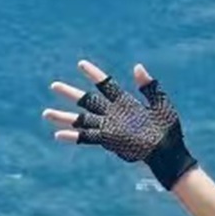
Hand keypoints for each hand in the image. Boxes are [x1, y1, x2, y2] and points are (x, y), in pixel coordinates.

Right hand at [44, 58, 197, 188]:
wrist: (168, 151)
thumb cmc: (168, 129)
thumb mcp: (161, 103)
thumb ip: (149, 86)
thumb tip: (137, 67)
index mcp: (125, 102)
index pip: (106, 84)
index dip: (94, 74)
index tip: (81, 64)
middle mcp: (113, 114)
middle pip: (87, 101)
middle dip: (70, 93)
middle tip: (53, 85)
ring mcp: (109, 127)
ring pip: (82, 120)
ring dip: (64, 117)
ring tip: (46, 113)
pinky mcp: (108, 140)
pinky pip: (87, 138)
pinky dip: (73, 136)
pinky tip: (58, 135)